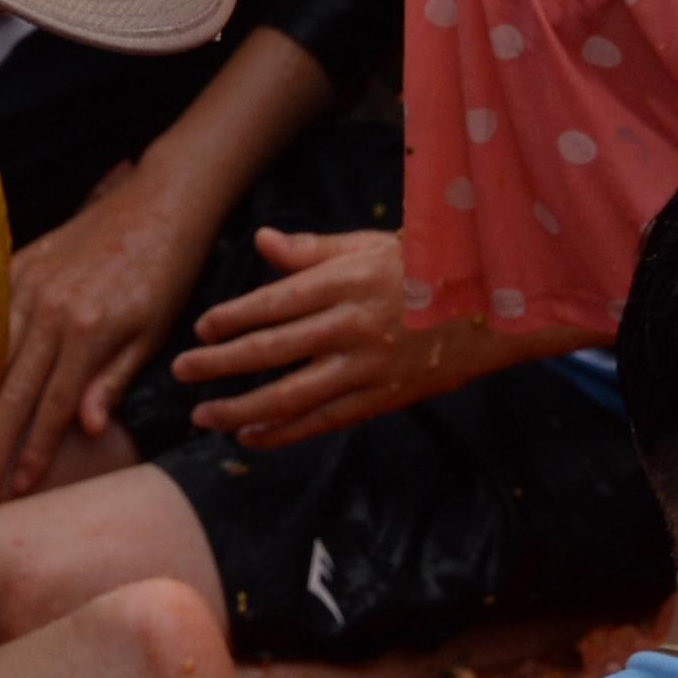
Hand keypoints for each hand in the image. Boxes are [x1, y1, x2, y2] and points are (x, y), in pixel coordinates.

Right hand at [0, 161, 217, 500]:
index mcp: (88, 332)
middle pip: (12, 390)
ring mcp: (28, 284)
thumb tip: (86, 427)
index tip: (17, 487)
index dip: (34, 449)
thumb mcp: (152, 332)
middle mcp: (49, 310)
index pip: (52, 405)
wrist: (158, 204)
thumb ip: (113, 379)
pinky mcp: (19, 265)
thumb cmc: (164, 275)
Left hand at [171, 227, 515, 448]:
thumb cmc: (428, 268)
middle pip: (271, 350)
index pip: (273, 303)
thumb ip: (312, 249)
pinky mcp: (381, 398)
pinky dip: (284, 433)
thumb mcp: (372, 245)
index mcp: (345, 281)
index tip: (201, 328)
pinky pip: (324, 420)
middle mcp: (350, 326)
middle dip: (219, 364)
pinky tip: (251, 438)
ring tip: (204, 416)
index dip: (232, 318)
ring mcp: (366, 367)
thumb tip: (260, 240)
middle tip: (181, 372)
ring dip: (241, 409)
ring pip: (291, 395)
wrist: (497, 310)